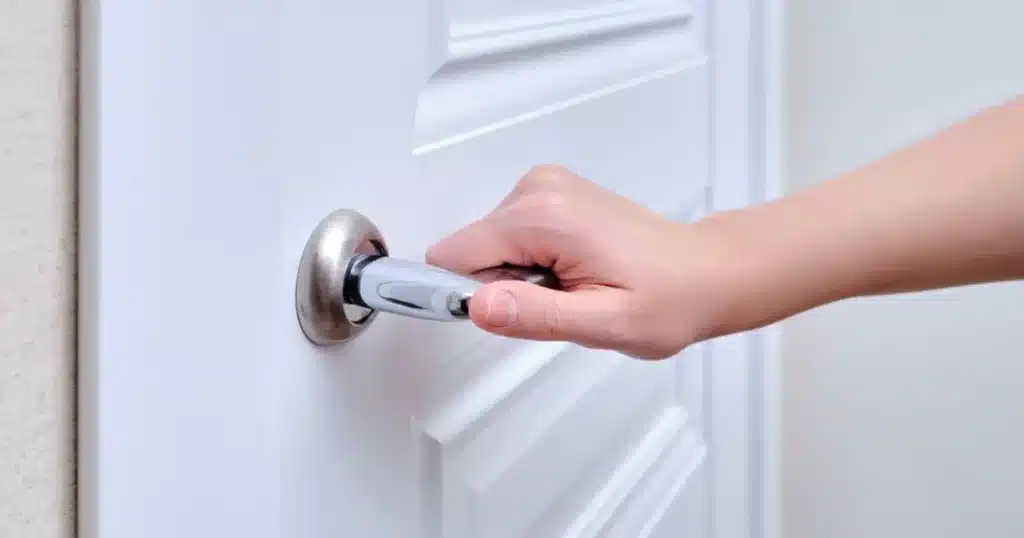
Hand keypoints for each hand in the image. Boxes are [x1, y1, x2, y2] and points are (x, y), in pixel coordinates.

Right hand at [425, 165, 747, 358]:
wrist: (703, 272)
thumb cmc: (668, 298)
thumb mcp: (603, 324)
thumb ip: (535, 315)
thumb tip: (478, 304)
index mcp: (546, 215)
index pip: (455, 255)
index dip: (470, 295)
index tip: (510, 313)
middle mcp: (539, 189)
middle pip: (470, 251)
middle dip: (502, 287)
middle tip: (560, 300)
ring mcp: (544, 186)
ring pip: (487, 246)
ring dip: (519, 277)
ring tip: (572, 286)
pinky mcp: (550, 194)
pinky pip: (507, 236)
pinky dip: (531, 260)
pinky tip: (572, 270)